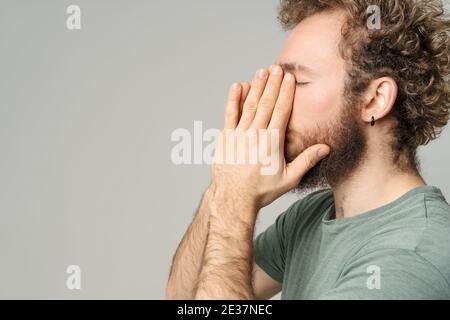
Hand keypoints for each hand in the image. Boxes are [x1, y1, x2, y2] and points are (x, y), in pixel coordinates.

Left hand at [210, 65, 329, 210]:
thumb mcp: (288, 179)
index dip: (286, 93)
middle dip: (272, 84)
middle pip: (266, 104)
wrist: (233, 198)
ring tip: (261, 71)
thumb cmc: (261, 190)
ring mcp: (238, 135)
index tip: (289, 78)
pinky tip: (238, 86)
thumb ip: (306, 161)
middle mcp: (255, 135)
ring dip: (256, 87)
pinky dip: (234, 99)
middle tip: (277, 67)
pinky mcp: (225, 137)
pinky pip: (230, 114)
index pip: (281, 111)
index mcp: (272, 143)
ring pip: (249, 105)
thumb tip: (325, 148)